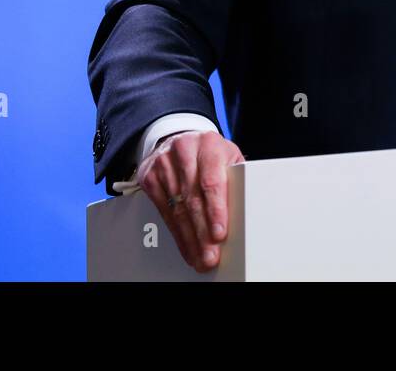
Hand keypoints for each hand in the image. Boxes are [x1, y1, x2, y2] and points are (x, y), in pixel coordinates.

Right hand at [136, 129, 244, 272]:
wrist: (182, 138)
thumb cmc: (211, 153)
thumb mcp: (228, 158)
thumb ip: (236, 179)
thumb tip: (245, 213)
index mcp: (209, 144)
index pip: (211, 181)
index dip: (216, 210)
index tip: (219, 233)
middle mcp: (184, 150)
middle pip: (193, 199)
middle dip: (202, 232)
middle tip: (210, 255)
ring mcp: (164, 163)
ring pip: (177, 209)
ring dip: (190, 238)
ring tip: (200, 257)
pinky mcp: (150, 177)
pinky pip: (163, 211)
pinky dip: (176, 233)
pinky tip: (186, 245)